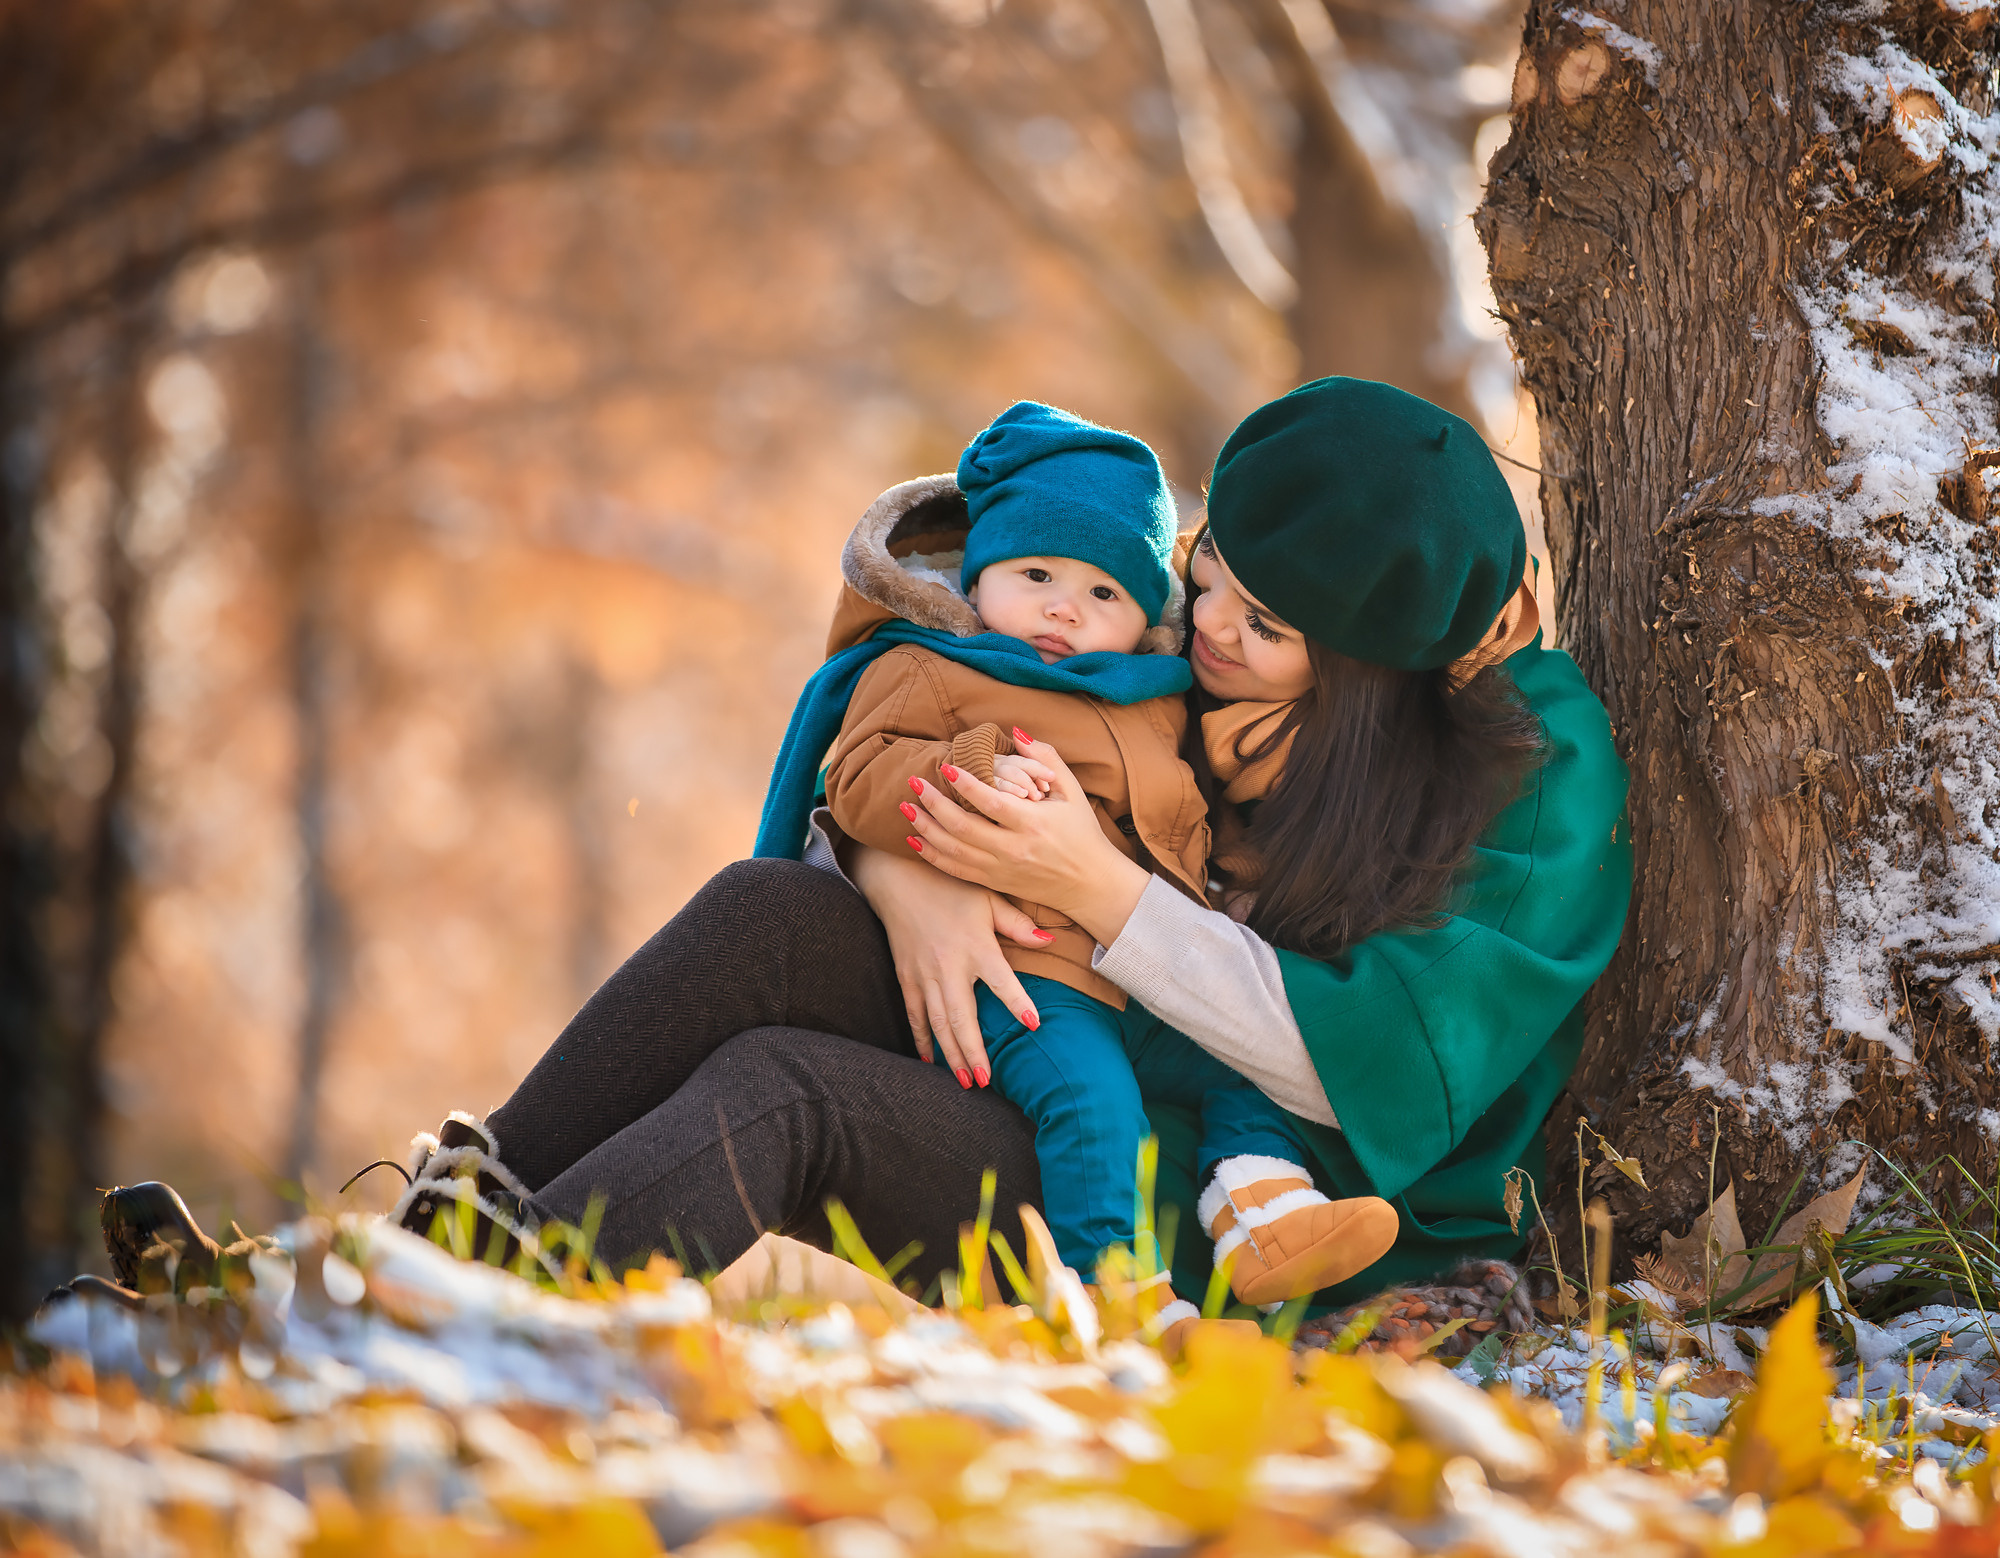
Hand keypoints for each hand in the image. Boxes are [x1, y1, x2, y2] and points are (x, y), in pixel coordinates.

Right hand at [847, 844, 1051, 1083]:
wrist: (898, 879)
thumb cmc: (950, 887)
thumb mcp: (988, 898)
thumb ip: (1017, 924)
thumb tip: (1048, 940)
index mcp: (976, 947)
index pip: (1002, 980)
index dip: (1018, 1002)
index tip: (1034, 1025)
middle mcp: (950, 966)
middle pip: (962, 1017)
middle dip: (973, 1052)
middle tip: (985, 1081)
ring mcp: (925, 976)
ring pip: (938, 1024)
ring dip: (951, 1054)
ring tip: (965, 1081)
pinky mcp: (906, 978)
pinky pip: (915, 1015)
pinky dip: (922, 1039)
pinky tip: (930, 1061)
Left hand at [908, 732, 1150, 946]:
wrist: (1090, 884)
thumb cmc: (1082, 833)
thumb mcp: (1072, 793)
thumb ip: (1046, 759)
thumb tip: (1017, 733)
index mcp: (1034, 824)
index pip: (992, 803)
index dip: (966, 785)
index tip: (946, 768)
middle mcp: (1014, 850)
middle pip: (964, 827)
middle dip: (934, 804)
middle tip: (914, 782)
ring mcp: (1001, 869)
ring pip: (954, 850)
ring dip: (926, 828)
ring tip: (907, 808)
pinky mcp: (995, 883)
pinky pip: (956, 870)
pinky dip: (933, 856)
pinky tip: (915, 840)